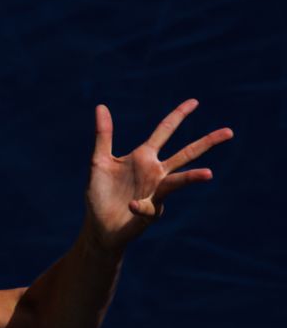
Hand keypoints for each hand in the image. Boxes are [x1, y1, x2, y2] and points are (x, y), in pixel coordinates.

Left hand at [86, 100, 233, 251]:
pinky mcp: (150, 212)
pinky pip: (147, 207)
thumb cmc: (100, 193)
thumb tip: (101, 106)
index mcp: (144, 157)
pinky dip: (138, 206)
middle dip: (206, 142)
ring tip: (208, 174)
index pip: (164, 131)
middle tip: (229, 131)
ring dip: (192, 178)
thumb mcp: (99, 161)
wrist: (99, 226)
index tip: (195, 101)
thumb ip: (103, 135)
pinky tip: (131, 205)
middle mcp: (155, 172)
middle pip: (185, 154)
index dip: (178, 115)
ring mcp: (156, 192)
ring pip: (179, 182)